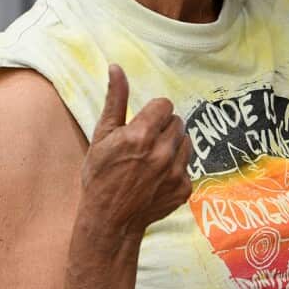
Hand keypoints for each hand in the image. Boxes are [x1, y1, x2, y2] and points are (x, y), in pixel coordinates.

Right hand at [79, 64, 192, 236]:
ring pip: (186, 142)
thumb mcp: (102, 136)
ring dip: (173, 146)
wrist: (109, 220)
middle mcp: (162, 152)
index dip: (153, 113)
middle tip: (145, 144)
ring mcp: (176, 172)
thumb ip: (115, 100)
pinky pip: (188, 166)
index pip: (165, 105)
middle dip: (163, 128)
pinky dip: (176, 168)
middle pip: (177, 122)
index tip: (142, 125)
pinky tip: (157, 178)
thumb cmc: (100, 175)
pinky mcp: (185, 188)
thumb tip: (116, 68)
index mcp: (141, 135)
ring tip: (152, 160)